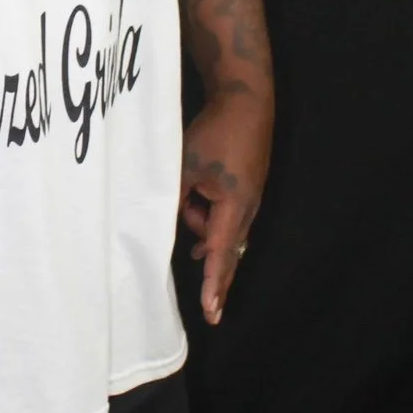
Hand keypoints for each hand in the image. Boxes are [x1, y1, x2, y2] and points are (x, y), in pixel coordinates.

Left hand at [179, 89, 272, 325]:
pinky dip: (208, 213)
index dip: (213, 284)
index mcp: (235, 206)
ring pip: (220, 228)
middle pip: (223, 246)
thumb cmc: (215, 132)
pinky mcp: (246, 189)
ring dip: (200, 220)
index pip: (220, 254)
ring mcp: (249, 199)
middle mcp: (248, 209)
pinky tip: (194, 203)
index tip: (211, 310)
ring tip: (188, 189)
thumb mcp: (187, 167)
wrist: (246, 101)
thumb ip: (175, 199)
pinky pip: (225, 214)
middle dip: (214, 270)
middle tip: (211, 309)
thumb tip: (163, 223)